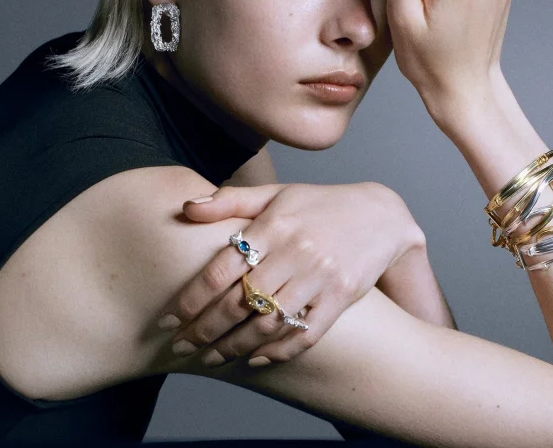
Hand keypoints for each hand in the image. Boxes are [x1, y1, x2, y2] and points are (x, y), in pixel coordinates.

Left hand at [158, 182, 424, 365]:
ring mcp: (321, 276)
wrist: (380, 214)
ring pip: (269, 322)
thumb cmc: (320, 204)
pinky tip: (256, 358)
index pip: (222, 267)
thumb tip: (187, 206)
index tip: (172, 318)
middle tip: (182, 346)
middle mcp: (296, 250)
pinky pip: (305, 333)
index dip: (192, 298)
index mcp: (275, 224)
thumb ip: (231, 200)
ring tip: (212, 357)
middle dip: (205, 329)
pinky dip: (278, 351)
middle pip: (240, 301)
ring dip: (235, 346)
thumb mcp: (277, 194)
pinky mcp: (342, 297)